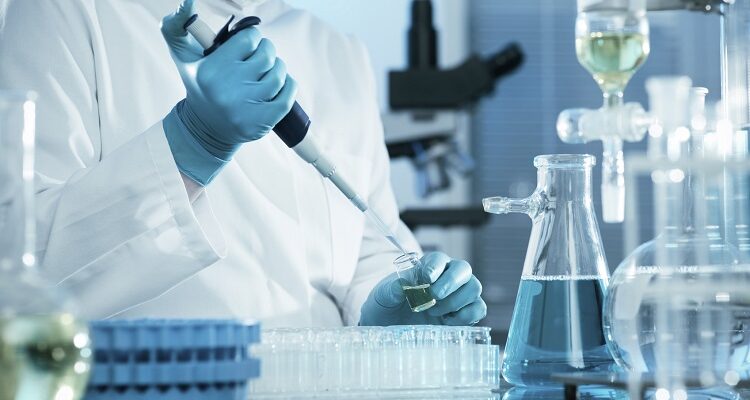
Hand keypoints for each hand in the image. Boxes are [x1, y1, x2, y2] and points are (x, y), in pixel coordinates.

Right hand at [161, 0, 296, 184]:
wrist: (205, 128)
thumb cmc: (199, 84)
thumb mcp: (182, 56)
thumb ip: (176, 26)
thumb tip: (187, 1)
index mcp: (210, 70)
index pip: (249, 38)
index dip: (252, 37)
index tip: (248, 44)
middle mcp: (227, 90)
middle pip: (267, 55)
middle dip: (267, 51)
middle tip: (261, 56)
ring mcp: (245, 108)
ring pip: (279, 75)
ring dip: (279, 68)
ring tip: (268, 71)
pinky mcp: (260, 123)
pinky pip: (287, 98)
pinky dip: (289, 87)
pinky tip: (281, 85)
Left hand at [359, 252, 486, 325]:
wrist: (391, 325)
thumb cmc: (387, 305)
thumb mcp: (382, 296)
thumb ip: (391, 290)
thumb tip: (402, 285)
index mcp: (428, 267)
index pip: (439, 258)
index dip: (436, 267)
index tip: (426, 279)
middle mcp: (447, 277)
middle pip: (463, 269)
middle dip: (450, 282)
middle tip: (434, 296)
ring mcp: (458, 295)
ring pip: (474, 288)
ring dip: (456, 301)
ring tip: (434, 312)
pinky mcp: (464, 313)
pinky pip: (478, 309)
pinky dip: (466, 316)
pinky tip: (447, 322)